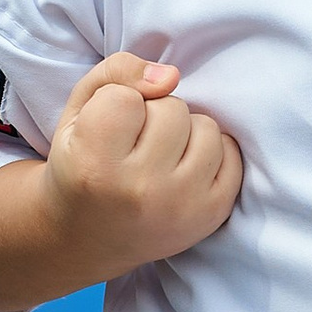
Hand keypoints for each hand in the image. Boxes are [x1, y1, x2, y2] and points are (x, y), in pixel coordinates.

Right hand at [43, 51, 242, 279]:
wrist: (89, 238)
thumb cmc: (81, 164)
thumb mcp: (79, 111)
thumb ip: (117, 72)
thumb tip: (171, 75)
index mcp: (95, 165)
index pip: (125, 97)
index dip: (115, 104)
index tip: (104, 133)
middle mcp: (140, 189)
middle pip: (171, 107)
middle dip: (153, 115)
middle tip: (132, 147)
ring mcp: (181, 205)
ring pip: (206, 127)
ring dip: (184, 132)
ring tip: (159, 156)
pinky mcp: (211, 214)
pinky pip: (231, 154)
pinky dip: (210, 152)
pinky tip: (182, 168)